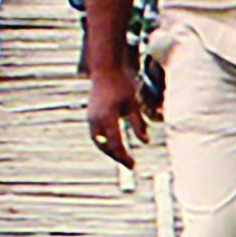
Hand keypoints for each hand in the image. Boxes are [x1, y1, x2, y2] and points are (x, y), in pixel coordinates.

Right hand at [82, 42, 160, 167]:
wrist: (105, 70)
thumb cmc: (122, 86)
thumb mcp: (133, 104)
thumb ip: (139, 124)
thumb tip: (146, 142)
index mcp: (108, 117)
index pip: (116, 144)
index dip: (124, 157)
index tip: (133, 165)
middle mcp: (96, 120)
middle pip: (104, 146)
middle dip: (115, 156)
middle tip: (128, 163)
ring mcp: (90, 118)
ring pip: (98, 141)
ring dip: (109, 150)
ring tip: (121, 156)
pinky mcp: (90, 116)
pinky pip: (95, 134)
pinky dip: (104, 142)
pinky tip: (113, 145)